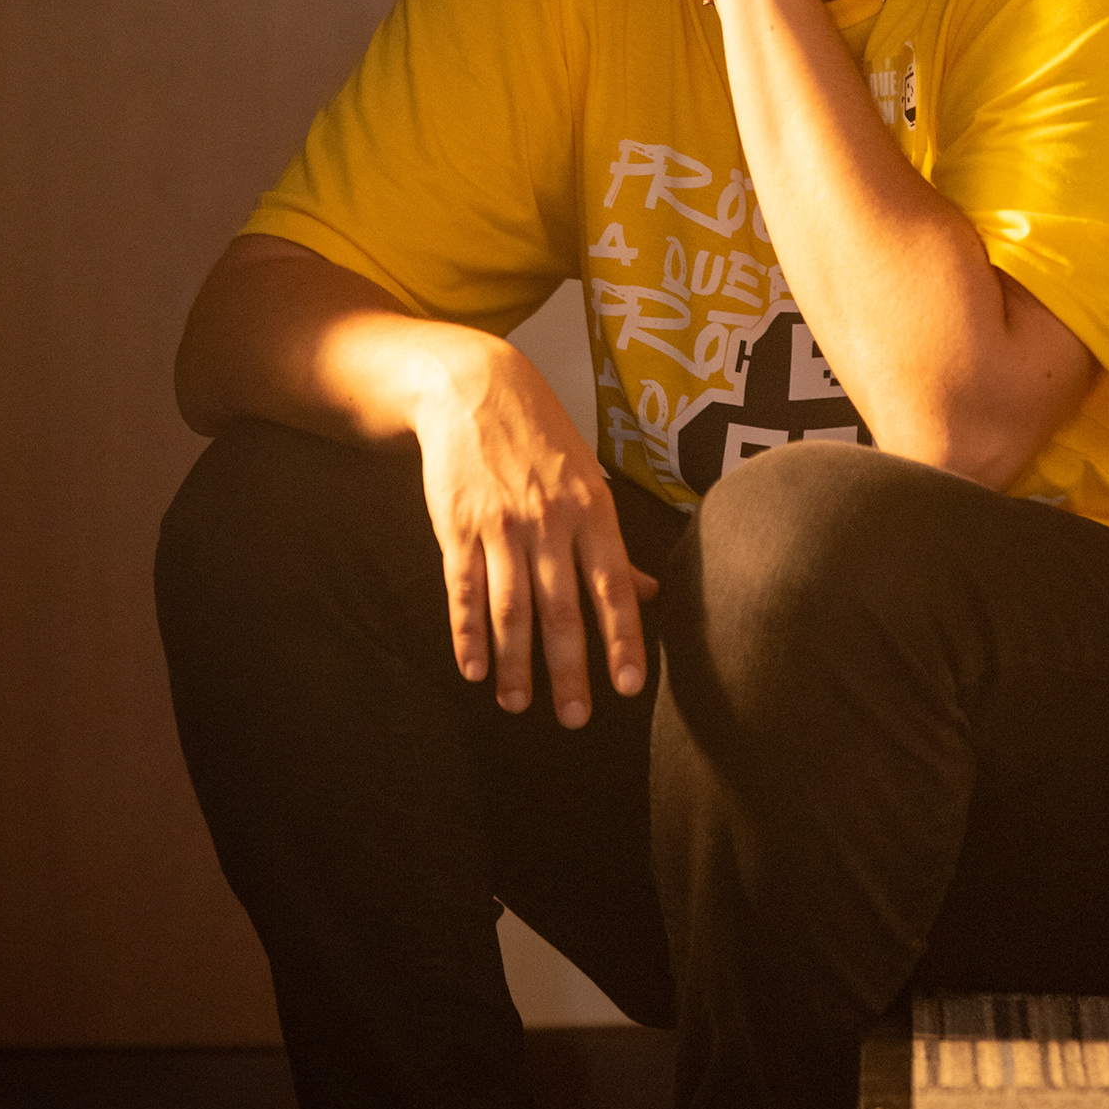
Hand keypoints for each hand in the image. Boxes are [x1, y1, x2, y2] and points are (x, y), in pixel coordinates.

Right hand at [403, 327, 657, 723]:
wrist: (476, 389)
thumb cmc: (542, 438)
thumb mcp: (588, 479)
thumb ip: (614, 544)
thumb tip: (651, 592)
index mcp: (592, 510)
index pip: (613, 586)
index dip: (622, 639)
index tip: (629, 686)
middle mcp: (550, 521)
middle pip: (561, 608)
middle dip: (569, 669)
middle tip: (574, 718)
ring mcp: (501, 524)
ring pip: (511, 607)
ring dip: (515, 662)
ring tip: (518, 703)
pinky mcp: (457, 526)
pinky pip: (465, 589)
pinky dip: (468, 632)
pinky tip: (473, 668)